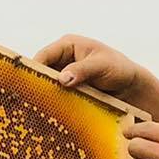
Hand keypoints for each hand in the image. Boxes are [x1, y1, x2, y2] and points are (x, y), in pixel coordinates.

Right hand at [30, 35, 158, 122]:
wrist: (132, 87)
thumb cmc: (120, 69)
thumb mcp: (102, 66)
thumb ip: (82, 70)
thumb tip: (62, 79)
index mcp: (68, 45)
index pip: (44, 55)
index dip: (33, 69)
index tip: (26, 85)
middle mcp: (63, 58)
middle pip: (42, 71)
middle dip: (35, 84)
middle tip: (28, 101)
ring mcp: (65, 74)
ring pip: (47, 85)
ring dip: (43, 95)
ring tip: (34, 109)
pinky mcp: (69, 89)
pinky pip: (56, 94)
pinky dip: (52, 102)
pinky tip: (47, 113)